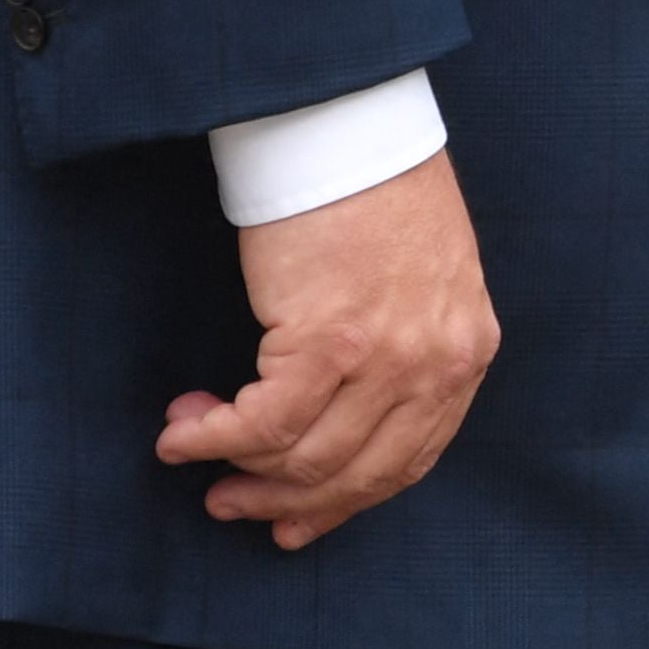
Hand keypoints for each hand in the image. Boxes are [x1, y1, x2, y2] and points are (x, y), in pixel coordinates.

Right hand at [155, 151, 497, 549]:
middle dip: (285, 500)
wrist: (352, 125)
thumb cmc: (378, 189)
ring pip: (304, 456)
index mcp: (468, 352)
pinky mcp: (327, 340)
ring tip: (193, 454)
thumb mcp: (428, 278)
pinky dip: (213, 435)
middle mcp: (436, 365)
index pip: (408, 461)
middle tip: (233, 504)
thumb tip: (347, 421)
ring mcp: (385, 357)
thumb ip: (409, 347)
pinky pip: (263, 422)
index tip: (297, 522)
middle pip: (356, 474)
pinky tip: (180, 432)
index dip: (345, 503)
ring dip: (238, 468)